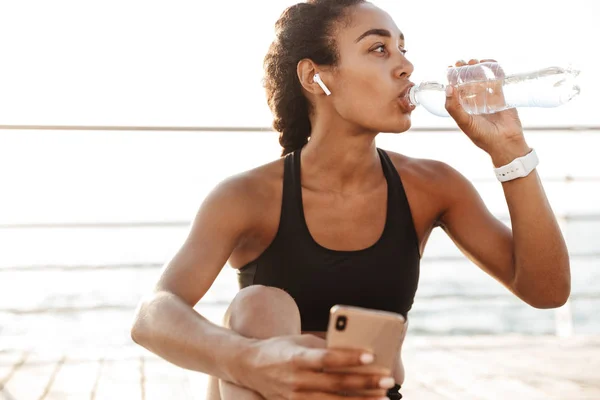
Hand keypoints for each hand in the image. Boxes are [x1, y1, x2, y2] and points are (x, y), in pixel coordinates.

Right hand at [236, 334, 393, 398]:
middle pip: (336, 383)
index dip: (349, 358)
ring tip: (382, 397)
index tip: (371, 355)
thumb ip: (324, 348)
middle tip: (388, 379)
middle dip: (365, 383)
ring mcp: (295, 398)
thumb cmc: (282, 349)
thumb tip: (356, 353)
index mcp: (297, 357)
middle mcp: (296, 380)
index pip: (327, 358)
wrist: (251, 367)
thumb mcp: (301, 342)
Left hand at [445, 59, 529, 163]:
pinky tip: (488, 63)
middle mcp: (474, 101)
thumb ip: (454, 108)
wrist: (506, 142)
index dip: (452, 78)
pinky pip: (497, 79)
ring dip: (477, 68)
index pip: (455, 89)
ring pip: (481, 78)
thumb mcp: (465, 122)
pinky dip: (493, 69)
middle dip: (464, 70)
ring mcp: (488, 97)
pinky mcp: (502, 95)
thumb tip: (448, 88)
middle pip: (468, 81)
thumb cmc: (483, 136)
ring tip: (473, 61)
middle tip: (461, 62)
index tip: (449, 68)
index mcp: (463, 108)